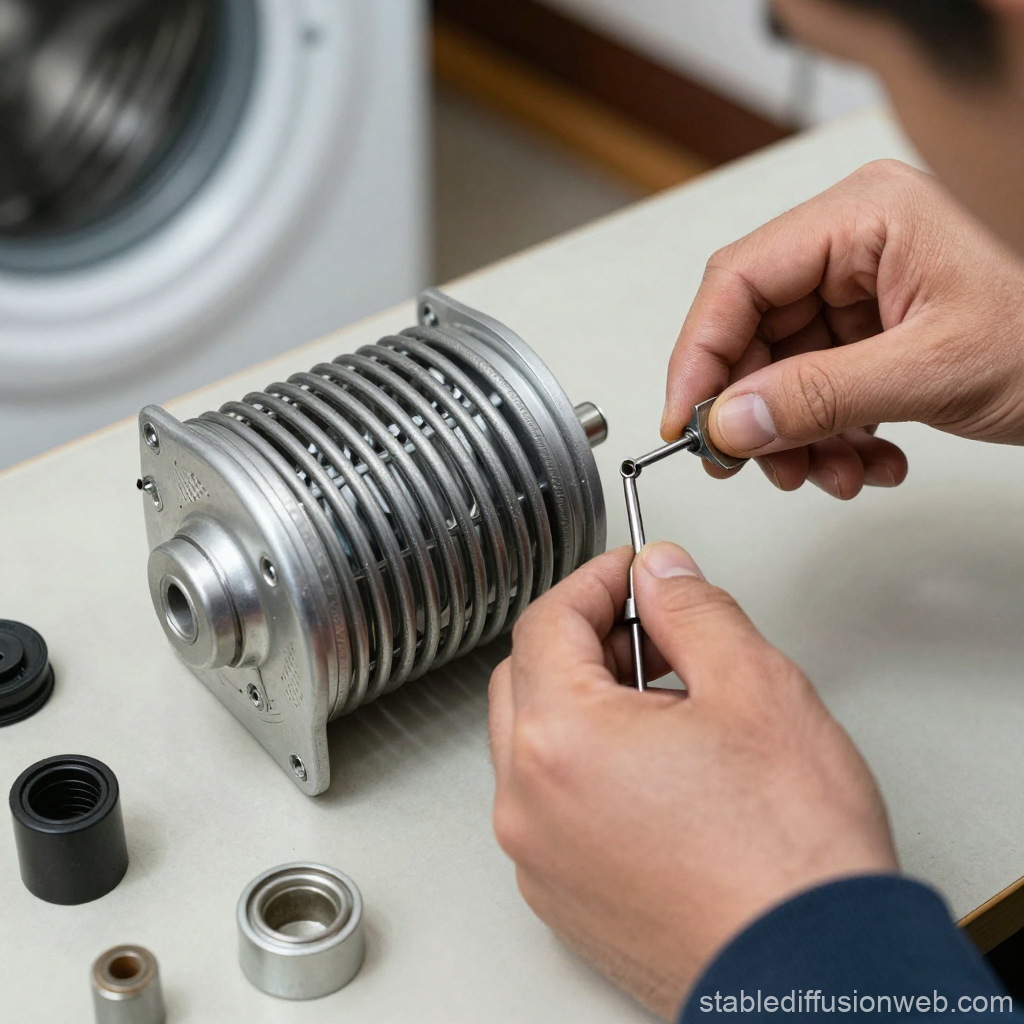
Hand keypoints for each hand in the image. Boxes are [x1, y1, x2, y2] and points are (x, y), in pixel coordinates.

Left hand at [489, 544, 895, 1019]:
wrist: (816, 976)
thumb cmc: (791, 858)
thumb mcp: (754, 687)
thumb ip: (693, 610)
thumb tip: (662, 573)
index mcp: (560, 740)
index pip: (546, 622)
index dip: (593, 581)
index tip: (629, 571)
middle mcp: (529, 803)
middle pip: (529, 678)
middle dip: (586, 639)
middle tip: (653, 631)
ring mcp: (540, 858)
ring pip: (536, 742)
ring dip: (587, 702)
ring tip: (668, 704)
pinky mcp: (562, 897)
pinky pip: (552, 803)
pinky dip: (587, 765)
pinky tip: (658, 769)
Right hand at [662, 159, 1023, 498]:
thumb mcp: (932, 370)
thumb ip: (818, 396)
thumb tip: (729, 421)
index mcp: (864, 217)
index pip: (739, 280)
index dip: (700, 355)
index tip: (686, 421)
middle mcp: (856, 245)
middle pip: (755, 329)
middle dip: (756, 409)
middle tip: (752, 464)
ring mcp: (867, 289)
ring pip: (785, 368)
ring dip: (797, 435)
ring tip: (830, 473)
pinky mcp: (878, 330)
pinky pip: (822, 386)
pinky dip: (832, 434)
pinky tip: (866, 459)